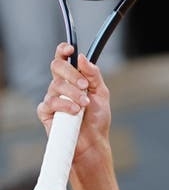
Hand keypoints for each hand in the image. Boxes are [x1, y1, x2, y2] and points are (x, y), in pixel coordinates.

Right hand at [36, 43, 111, 166]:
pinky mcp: (46, 112)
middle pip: (57, 67)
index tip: (69, 49)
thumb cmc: (97, 118)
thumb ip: (93, 75)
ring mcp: (52, 98)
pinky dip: (64, 106)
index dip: (63, 50)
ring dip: (73, 94)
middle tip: (84, 86)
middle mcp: (60, 85)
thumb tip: (82, 58)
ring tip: (85, 104)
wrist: (93, 140)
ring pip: (56, 85)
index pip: (63, 59)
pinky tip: (75, 111)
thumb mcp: (101, 93)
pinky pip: (50, 103)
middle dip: (71, 73)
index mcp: (73, 78)